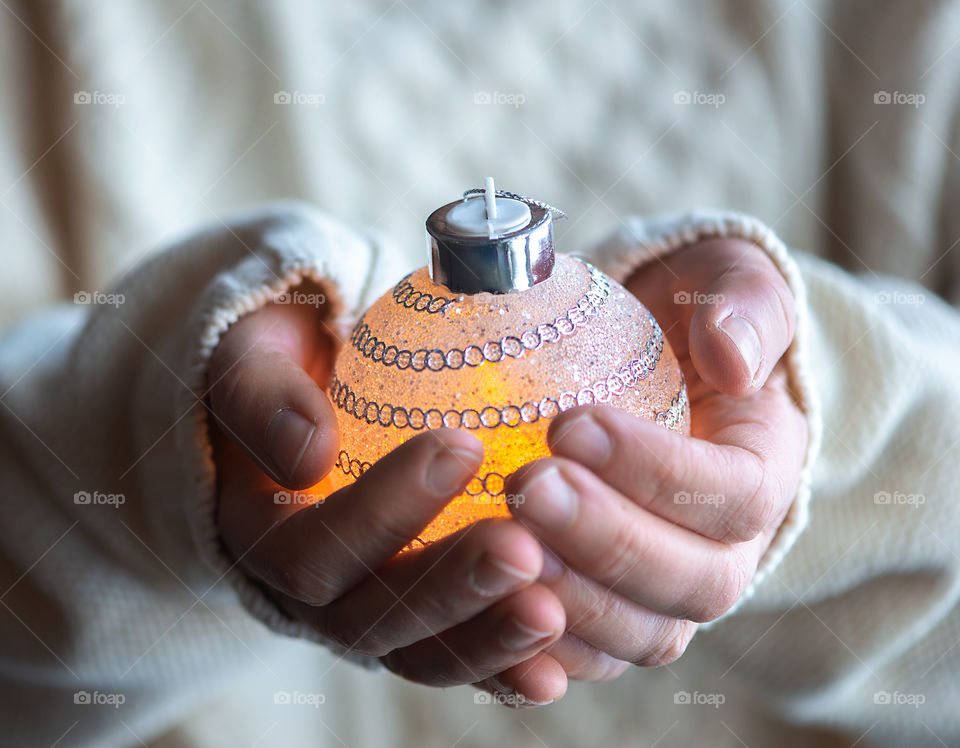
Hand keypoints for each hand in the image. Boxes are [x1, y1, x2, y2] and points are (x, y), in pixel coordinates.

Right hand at [207, 286, 564, 698]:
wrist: (308, 405)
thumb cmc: (285, 368)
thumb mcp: (251, 359)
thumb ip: (263, 396)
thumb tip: (309, 453)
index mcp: (261, 532)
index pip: (311, 548)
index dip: (381, 511)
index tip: (461, 447)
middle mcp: (311, 593)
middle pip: (370, 617)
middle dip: (448, 587)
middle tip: (522, 550)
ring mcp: (368, 614)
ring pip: (419, 653)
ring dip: (485, 640)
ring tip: (552, 612)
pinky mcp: (417, 625)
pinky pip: (456, 658)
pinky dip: (504, 671)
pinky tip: (557, 669)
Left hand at [497, 238, 806, 686]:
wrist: (659, 370)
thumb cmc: (686, 321)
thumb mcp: (725, 285)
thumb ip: (743, 307)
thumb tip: (731, 356)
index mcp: (764, 474)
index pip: (734, 495)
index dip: (658, 471)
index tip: (571, 424)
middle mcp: (730, 550)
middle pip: (693, 581)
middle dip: (607, 540)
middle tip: (527, 486)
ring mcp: (671, 594)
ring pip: (642, 632)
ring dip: (571, 596)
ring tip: (499, 539)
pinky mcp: (616, 613)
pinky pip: (589, 653)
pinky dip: (539, 646)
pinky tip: (480, 600)